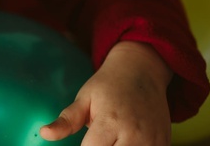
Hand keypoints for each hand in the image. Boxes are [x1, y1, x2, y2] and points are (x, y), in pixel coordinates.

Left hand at [40, 41, 172, 144]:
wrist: (142, 71)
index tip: (82, 143)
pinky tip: (125, 140)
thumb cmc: (108, 85)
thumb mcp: (84, 98)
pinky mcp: (165, 143)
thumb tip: (45, 134)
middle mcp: (135, 135)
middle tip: (98, 139)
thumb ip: (66, 120)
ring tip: (110, 138)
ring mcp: (153, 141)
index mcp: (110, 122)